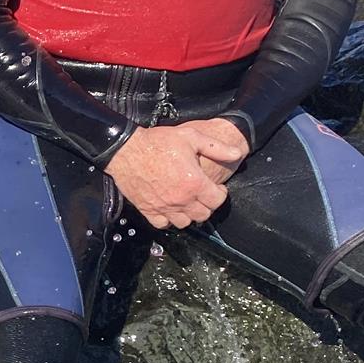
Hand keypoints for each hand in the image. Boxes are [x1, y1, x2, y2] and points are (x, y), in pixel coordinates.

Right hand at [105, 121, 248, 228]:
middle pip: (203, 215)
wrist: (127, 150)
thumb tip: (237, 154)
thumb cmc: (158, 142)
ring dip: (189, 214)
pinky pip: (163, 224)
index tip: (216, 188)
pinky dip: (169, 220)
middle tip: (202, 195)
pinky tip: (169, 208)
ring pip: (185, 223)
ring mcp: (164, 207)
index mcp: (195, 183)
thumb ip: (217, 147)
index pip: (217, 201)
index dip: (221, 194)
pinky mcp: (148, 210)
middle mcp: (181, 199)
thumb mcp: (191, 137)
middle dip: (207, 205)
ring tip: (187, 202)